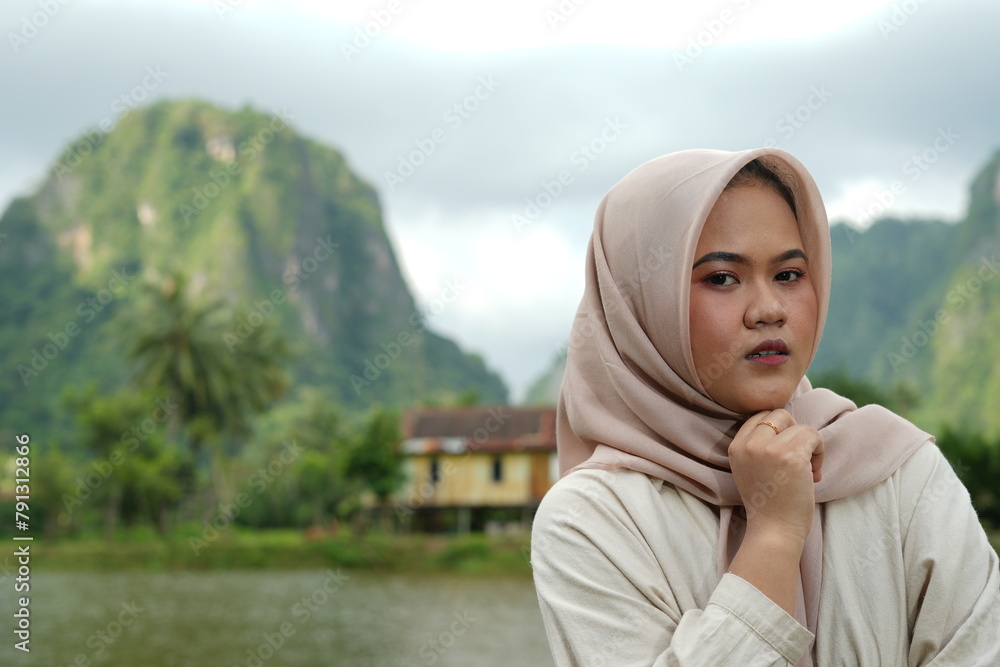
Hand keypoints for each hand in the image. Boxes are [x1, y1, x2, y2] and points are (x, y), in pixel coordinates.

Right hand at [728, 409, 823, 542]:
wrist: (773, 531)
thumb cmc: (769, 504)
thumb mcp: (750, 469)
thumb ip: (758, 446)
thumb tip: (788, 424)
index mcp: (736, 447)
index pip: (760, 416)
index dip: (779, 430)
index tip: (785, 452)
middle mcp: (749, 444)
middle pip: (779, 414)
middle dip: (795, 432)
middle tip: (799, 459)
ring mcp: (769, 449)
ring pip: (800, 426)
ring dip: (811, 446)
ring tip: (810, 471)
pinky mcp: (790, 456)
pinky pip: (813, 436)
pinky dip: (820, 452)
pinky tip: (815, 474)